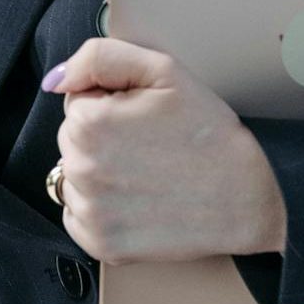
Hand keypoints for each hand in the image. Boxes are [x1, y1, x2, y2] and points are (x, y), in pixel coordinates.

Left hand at [42, 37, 287, 264]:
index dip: (113, 104)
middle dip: (104, 137)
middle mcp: (81, 169)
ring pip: (74, 177)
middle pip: (72, 139)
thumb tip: (55, 80)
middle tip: (150, 146)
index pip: (78, 102)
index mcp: (89, 122)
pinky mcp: (101, 244)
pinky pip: (79, 216)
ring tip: (147, 174)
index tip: (145, 118)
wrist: (248, 198)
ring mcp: (90, 211)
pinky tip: (137, 201)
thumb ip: (100, 58)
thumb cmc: (208, 132)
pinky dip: (101, 209)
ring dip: (100, 173)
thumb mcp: (163, 71)